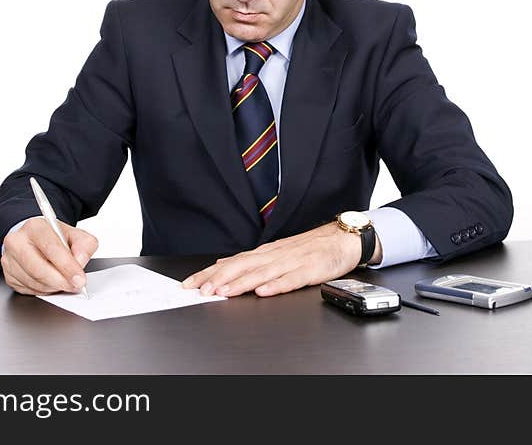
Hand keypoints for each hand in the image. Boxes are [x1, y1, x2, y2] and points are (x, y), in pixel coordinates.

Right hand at [0, 217, 98, 295]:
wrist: (35, 241)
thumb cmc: (55, 238)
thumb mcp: (76, 235)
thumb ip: (84, 246)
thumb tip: (80, 263)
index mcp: (35, 227)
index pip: (51, 248)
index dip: (67, 266)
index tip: (79, 279)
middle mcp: (17, 241)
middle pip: (38, 268)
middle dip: (60, 281)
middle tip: (74, 286)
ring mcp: (10, 259)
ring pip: (34, 282)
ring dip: (53, 287)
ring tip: (63, 281)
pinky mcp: (8, 275)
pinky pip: (28, 290)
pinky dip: (44, 290)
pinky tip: (50, 282)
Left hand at [182, 222, 379, 297]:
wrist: (342, 239)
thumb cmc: (309, 248)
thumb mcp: (275, 252)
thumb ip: (250, 260)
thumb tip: (221, 265)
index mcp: (265, 253)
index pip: (231, 263)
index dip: (209, 273)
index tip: (190, 284)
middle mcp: (274, 255)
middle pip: (242, 267)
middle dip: (219, 279)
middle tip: (201, 290)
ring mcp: (292, 262)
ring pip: (262, 273)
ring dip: (242, 283)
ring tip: (225, 293)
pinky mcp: (310, 270)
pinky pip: (292, 279)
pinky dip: (277, 285)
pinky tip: (264, 291)